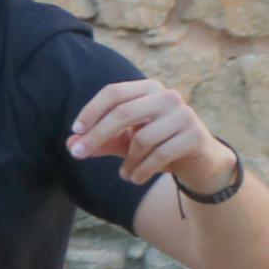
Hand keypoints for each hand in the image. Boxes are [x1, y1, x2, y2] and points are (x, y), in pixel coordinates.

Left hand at [69, 77, 230, 189]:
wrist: (198, 161)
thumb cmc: (156, 145)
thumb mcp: (124, 142)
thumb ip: (99, 141)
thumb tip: (71, 144)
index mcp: (148, 89)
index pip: (113, 93)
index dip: (91, 111)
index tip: (75, 132)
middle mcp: (167, 96)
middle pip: (123, 112)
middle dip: (97, 135)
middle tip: (77, 154)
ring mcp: (184, 114)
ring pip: (142, 139)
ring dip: (127, 161)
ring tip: (124, 174)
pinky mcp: (195, 135)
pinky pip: (160, 154)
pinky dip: (142, 170)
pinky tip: (135, 179)